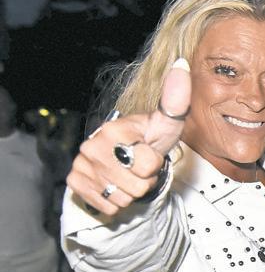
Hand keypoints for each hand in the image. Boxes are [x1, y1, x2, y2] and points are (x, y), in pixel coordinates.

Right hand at [66, 60, 190, 215]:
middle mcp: (92, 145)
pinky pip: (109, 207)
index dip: (155, 164)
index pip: (148, 163)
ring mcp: (81, 165)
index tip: (148, 152)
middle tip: (138, 167)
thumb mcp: (166, 125)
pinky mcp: (75, 183)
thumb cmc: (148, 141)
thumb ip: (176, 100)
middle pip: (137, 184)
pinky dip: (117, 201)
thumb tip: (181, 64)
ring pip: (123, 198)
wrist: (123, 161)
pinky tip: (114, 185)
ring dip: (132, 192)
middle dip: (144, 180)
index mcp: (114, 129)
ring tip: (128, 175)